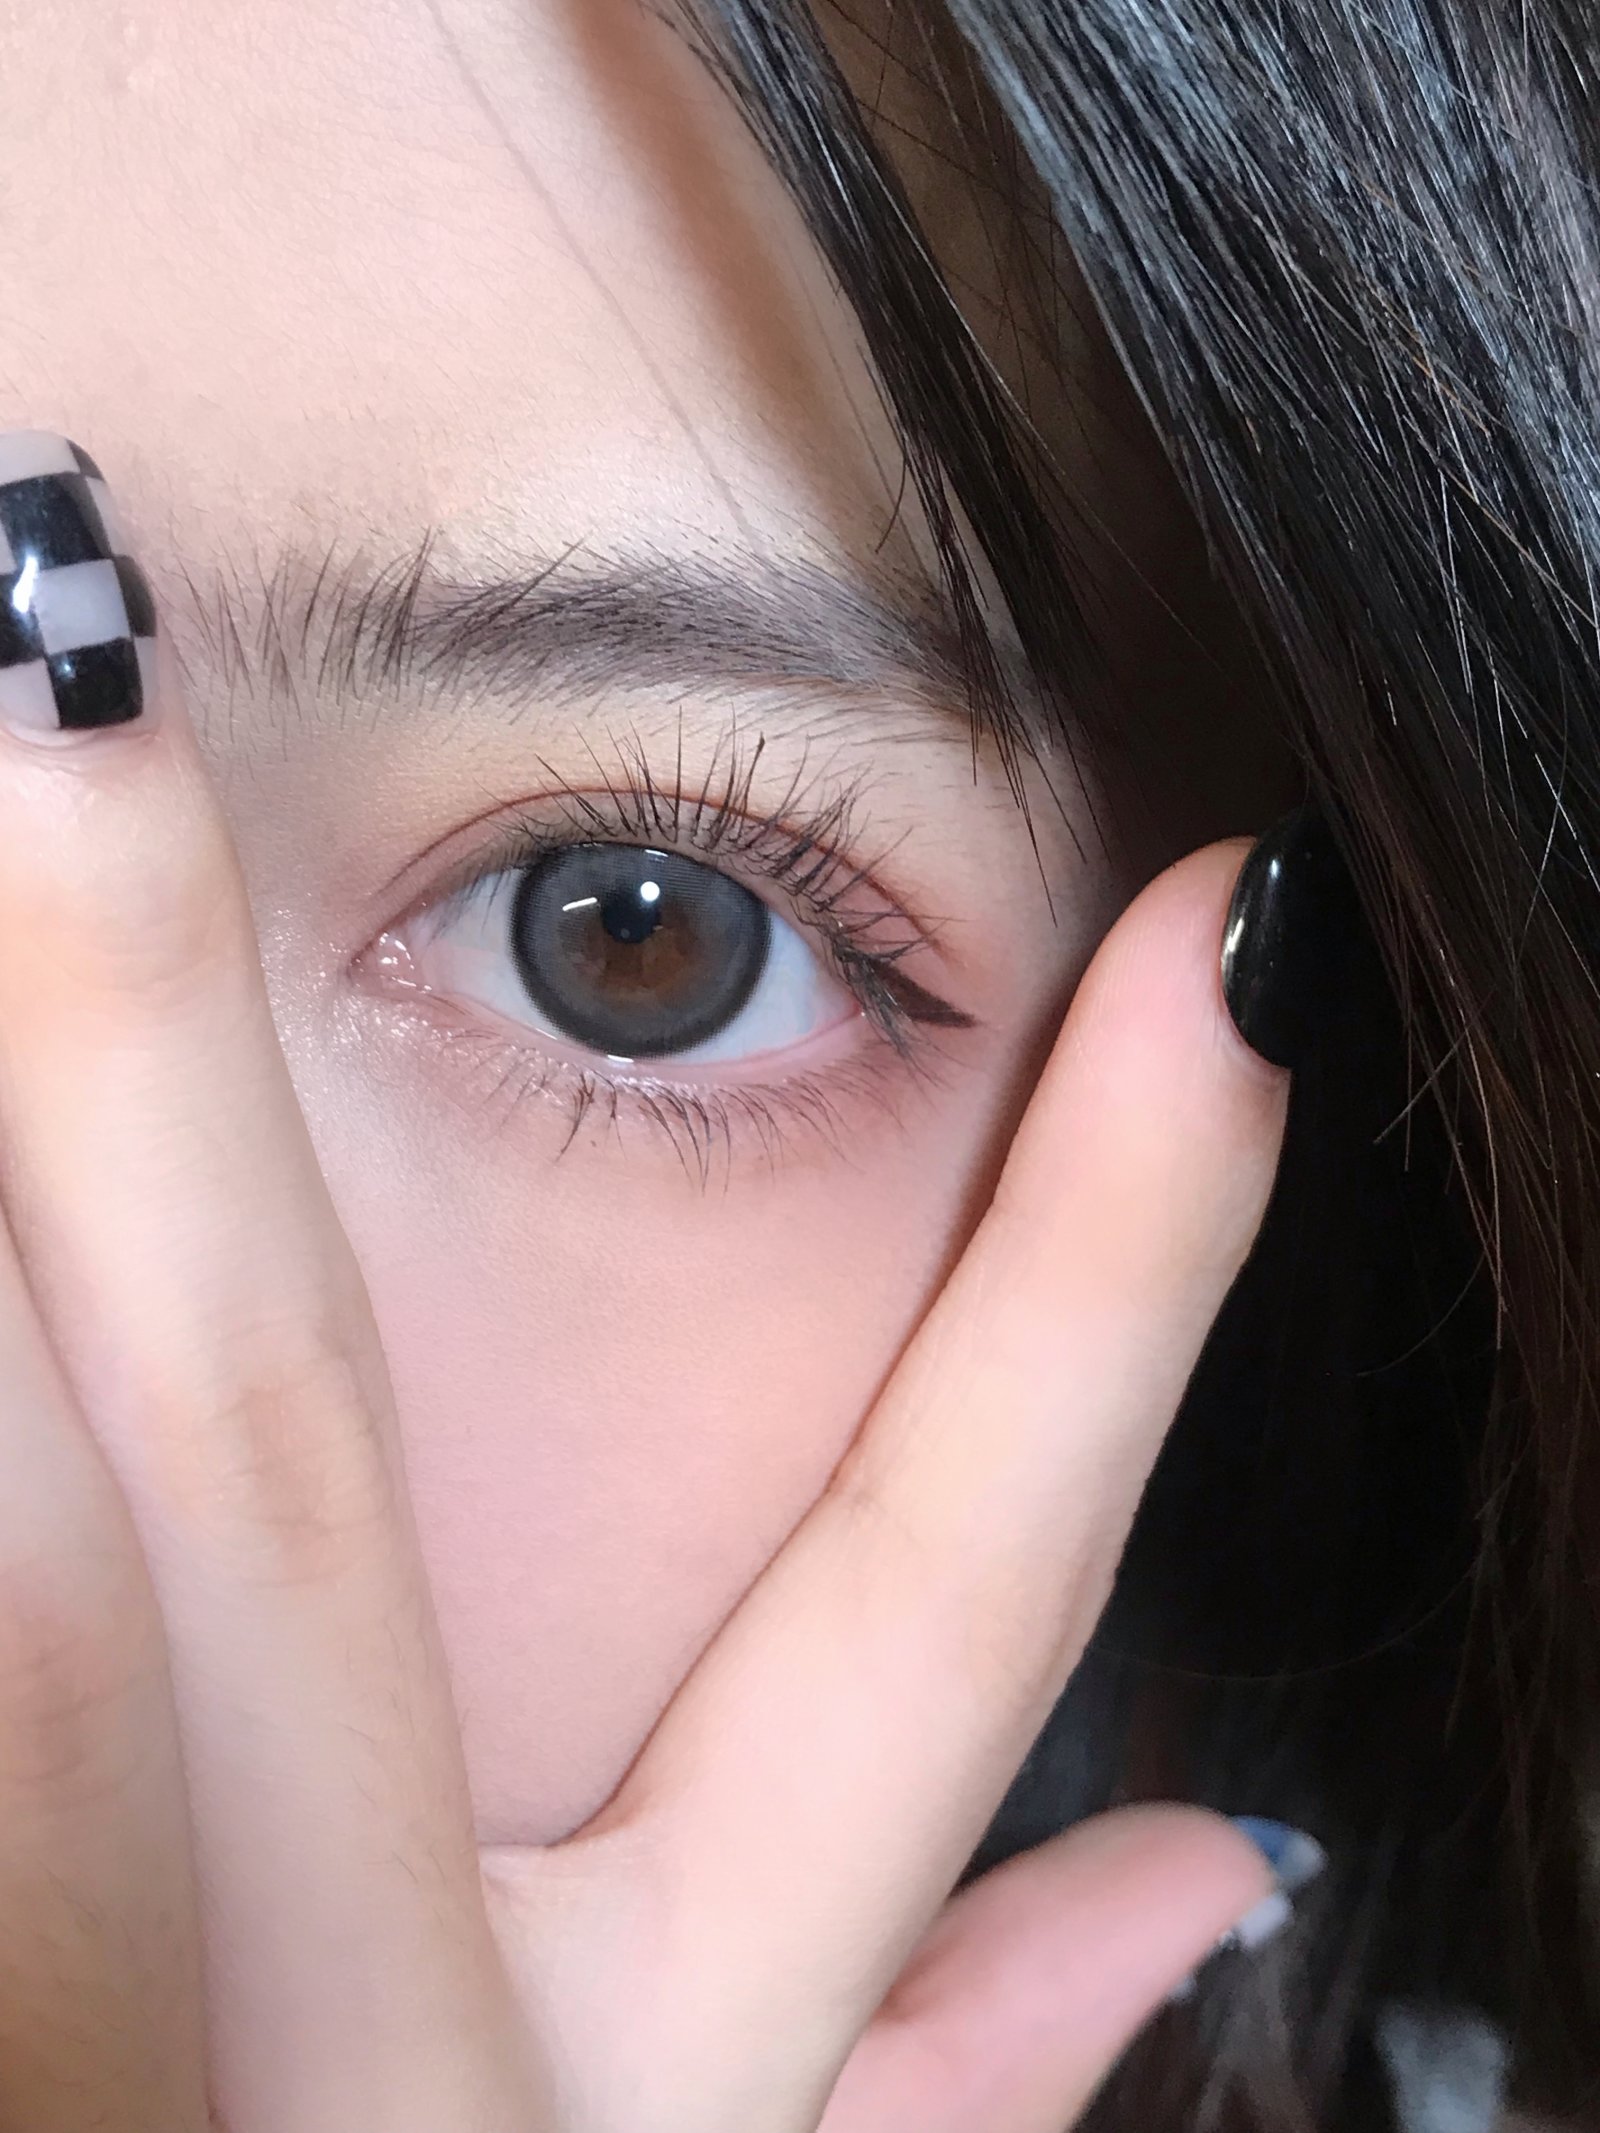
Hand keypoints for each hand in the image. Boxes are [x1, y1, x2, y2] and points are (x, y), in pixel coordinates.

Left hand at [0, 455, 1288, 2130]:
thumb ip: (950, 2042)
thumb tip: (1208, 1870)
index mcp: (620, 2060)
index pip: (952, 1591)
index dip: (1122, 1256)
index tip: (1220, 929)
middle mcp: (335, 2020)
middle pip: (271, 1461)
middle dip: (153, 1040)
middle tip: (59, 631)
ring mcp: (84, 2002)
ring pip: (10, 1532)